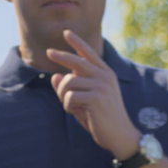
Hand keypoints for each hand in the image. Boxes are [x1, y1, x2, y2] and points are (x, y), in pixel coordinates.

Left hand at [46, 31, 139, 157]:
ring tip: (71, 107)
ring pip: (68, 82)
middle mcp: (104, 75)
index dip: (77, 43)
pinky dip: (68, 106)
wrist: (119, 134)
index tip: (66, 32)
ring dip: (63, 96)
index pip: (89, 54)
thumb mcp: (84, 101)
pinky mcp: (96, 98)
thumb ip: (71, 89)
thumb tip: (55, 76)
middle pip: (77, 61)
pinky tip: (77, 112)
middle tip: (48, 52)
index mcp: (105, 73)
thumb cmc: (101, 118)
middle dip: (61, 56)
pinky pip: (70, 97)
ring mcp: (101, 85)